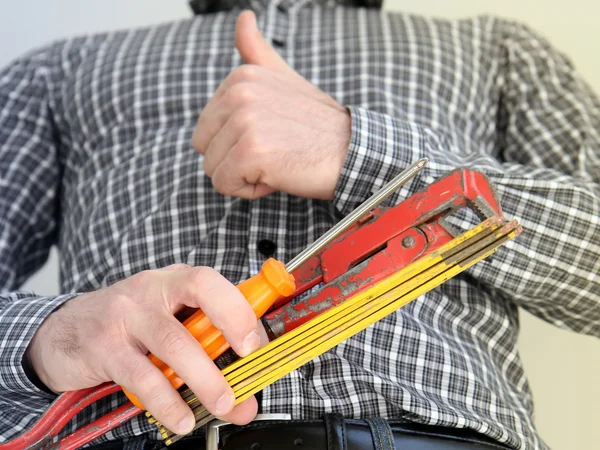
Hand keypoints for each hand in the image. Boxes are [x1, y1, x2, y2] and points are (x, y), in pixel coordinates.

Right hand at [26, 265, 266, 434]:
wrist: (63, 331)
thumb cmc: (127, 324)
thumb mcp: (167, 318)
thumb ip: (206, 343)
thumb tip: (248, 386)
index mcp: (173, 280)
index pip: (211, 282)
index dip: (238, 309)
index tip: (255, 343)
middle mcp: (151, 290)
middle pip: (198, 302)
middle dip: (230, 334)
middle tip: (246, 369)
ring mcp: (125, 316)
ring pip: (173, 343)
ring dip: (203, 379)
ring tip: (222, 404)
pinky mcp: (104, 347)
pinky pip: (142, 377)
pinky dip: (167, 402)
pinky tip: (181, 418)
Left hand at [192, 10, 350, 199]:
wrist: (351, 151)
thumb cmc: (317, 125)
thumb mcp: (284, 78)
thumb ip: (257, 50)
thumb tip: (243, 16)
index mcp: (241, 78)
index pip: (207, 128)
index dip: (235, 141)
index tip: (270, 135)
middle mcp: (240, 94)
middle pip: (204, 148)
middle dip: (234, 159)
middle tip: (273, 151)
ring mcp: (245, 122)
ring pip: (213, 169)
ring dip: (244, 175)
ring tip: (277, 161)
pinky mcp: (251, 151)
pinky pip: (225, 184)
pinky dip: (249, 190)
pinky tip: (277, 175)